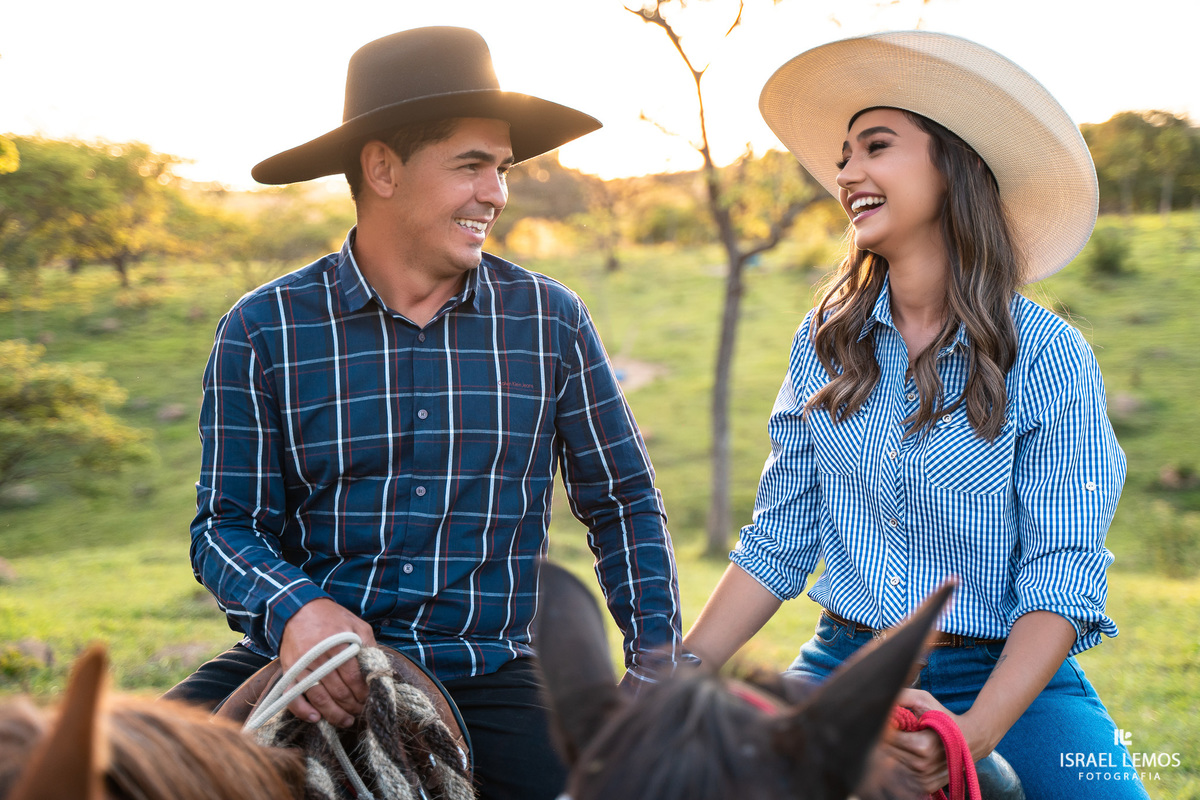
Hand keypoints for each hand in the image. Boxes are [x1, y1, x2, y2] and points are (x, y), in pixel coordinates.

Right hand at [278, 598, 376, 727]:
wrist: (300, 610)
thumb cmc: (332, 619)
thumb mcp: (357, 625)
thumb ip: (369, 646)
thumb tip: (380, 670)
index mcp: (339, 645)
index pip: (354, 678)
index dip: (363, 693)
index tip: (370, 699)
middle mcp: (319, 657)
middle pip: (338, 691)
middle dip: (352, 706)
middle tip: (360, 712)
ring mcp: (301, 666)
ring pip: (319, 698)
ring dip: (334, 714)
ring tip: (346, 721)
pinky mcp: (288, 671)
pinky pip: (292, 697)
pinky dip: (303, 711)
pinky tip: (316, 718)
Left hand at [881, 689, 973, 794]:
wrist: (972, 738)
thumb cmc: (944, 717)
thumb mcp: (924, 700)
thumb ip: (900, 696)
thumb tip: (882, 697)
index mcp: (921, 746)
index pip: (886, 739)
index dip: (886, 728)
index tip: (893, 721)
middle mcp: (922, 766)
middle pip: (888, 752)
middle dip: (889, 740)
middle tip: (901, 730)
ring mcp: (924, 779)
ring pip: (894, 764)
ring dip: (896, 752)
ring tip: (910, 741)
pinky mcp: (926, 786)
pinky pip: (904, 775)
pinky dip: (904, 764)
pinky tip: (913, 754)